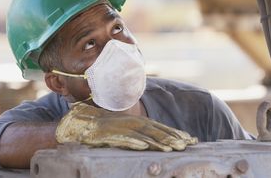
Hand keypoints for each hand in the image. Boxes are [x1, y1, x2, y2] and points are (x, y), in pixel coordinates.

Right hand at [56, 103, 197, 151]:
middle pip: (156, 131)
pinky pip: (123, 139)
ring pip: (144, 135)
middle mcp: (132, 123)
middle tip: (187, 144)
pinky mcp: (109, 134)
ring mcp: (122, 128)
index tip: (190, 139)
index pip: (161, 127)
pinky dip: (134, 142)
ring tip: (172, 148)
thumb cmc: (104, 127)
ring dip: (159, 141)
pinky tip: (144, 146)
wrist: (80, 122)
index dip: (176, 133)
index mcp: (137, 121)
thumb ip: (139, 134)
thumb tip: (152, 143)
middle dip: (173, 138)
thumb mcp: (125, 129)